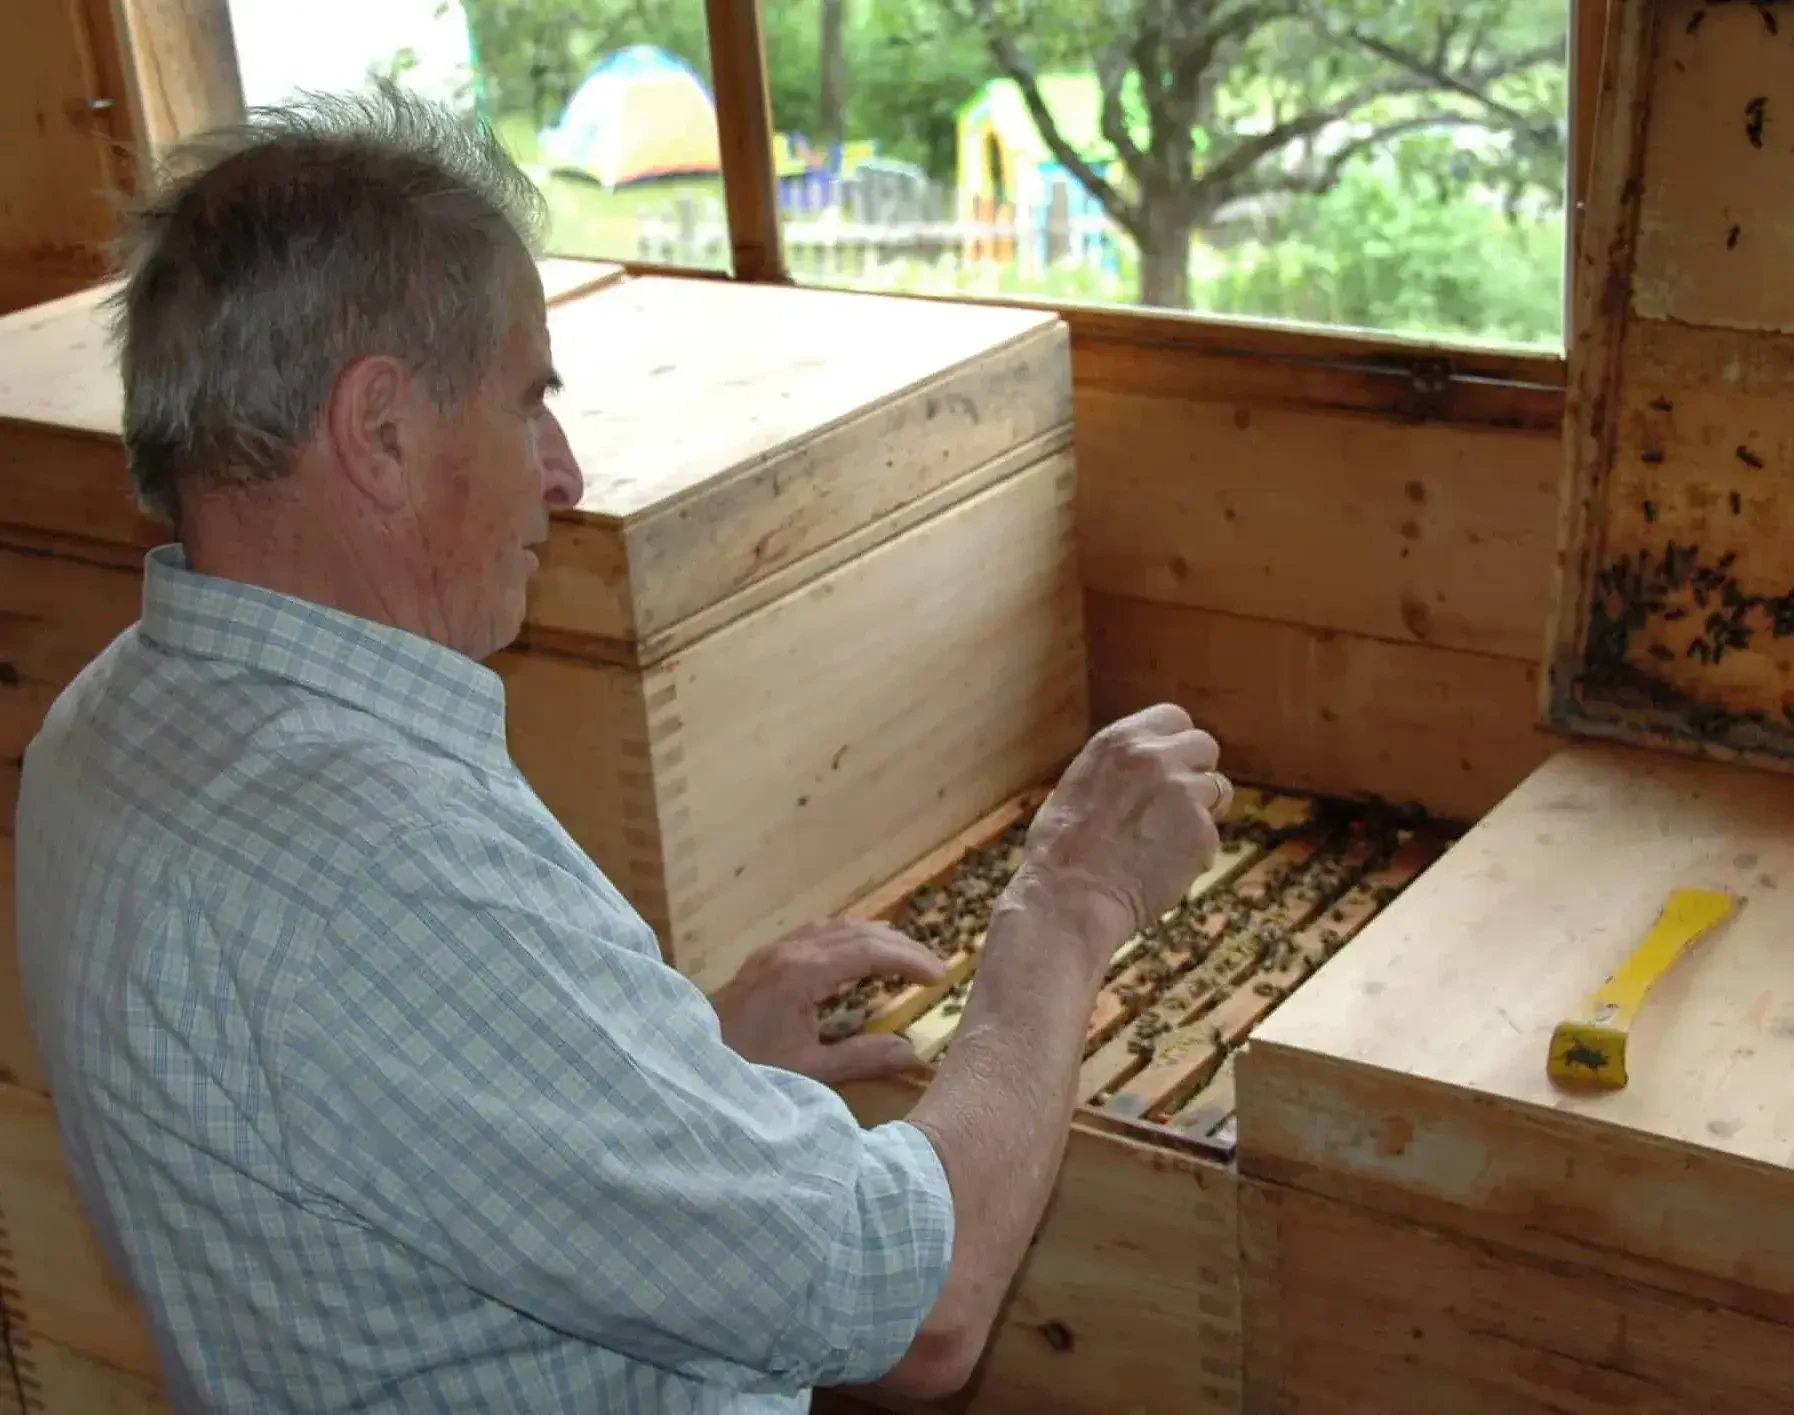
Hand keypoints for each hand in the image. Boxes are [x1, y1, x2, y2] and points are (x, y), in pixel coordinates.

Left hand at [711, 919, 947, 1083]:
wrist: (688, 1067)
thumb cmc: (748, 1071)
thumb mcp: (810, 1072)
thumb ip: (863, 1058)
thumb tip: (913, 1052)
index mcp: (802, 974)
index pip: (869, 951)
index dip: (909, 960)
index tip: (941, 976)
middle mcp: (789, 952)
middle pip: (857, 932)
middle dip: (899, 946)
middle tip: (933, 967)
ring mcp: (774, 952)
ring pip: (836, 927)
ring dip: (875, 937)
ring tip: (906, 956)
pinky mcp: (765, 960)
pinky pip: (816, 934)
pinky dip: (848, 938)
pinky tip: (858, 954)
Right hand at [1006, 704, 1230, 969]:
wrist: (1069, 897)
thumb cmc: (1062, 850)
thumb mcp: (1080, 783)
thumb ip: (1120, 766)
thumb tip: (1145, 765)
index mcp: (1121, 740)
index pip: (1174, 717)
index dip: (1176, 743)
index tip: (1171, 765)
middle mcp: (1156, 757)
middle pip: (1205, 746)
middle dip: (1196, 771)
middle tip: (1175, 804)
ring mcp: (1183, 793)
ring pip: (1218, 790)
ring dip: (1200, 812)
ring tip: (1164, 840)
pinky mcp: (1201, 832)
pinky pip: (1212, 835)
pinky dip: (1194, 852)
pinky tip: (1161, 867)